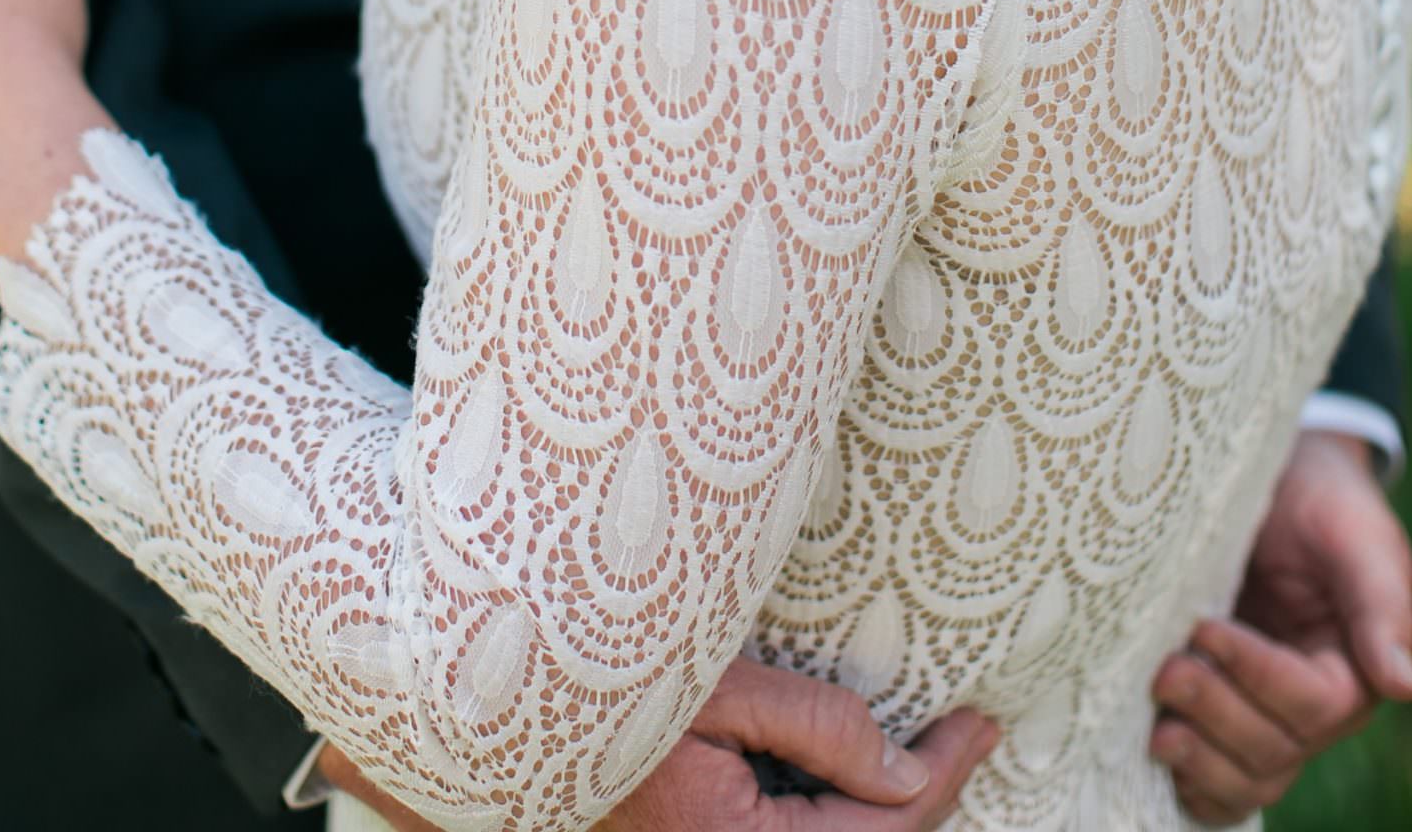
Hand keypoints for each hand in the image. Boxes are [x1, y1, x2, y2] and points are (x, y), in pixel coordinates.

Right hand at [320, 660, 994, 831]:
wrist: (501, 705)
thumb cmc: (603, 674)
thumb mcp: (717, 686)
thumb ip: (815, 727)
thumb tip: (910, 775)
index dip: (944, 778)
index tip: (983, 722)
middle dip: (925, 799)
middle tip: (970, 732)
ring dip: (880, 809)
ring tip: (928, 746)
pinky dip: (836, 809)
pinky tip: (857, 764)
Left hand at [1151, 432, 1411, 824]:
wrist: (1273, 482)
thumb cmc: (1319, 500)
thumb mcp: (1352, 535)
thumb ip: (1380, 605)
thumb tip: (1403, 682)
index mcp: (1352, 672)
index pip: (1311, 702)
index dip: (1256, 674)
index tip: (1204, 629)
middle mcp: (1312, 709)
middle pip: (1275, 749)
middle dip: (1218, 716)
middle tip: (1165, 672)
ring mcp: (1266, 716)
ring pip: (1248, 776)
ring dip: (1202, 763)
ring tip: (1156, 733)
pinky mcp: (1225, 711)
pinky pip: (1221, 780)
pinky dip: (1195, 786)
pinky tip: (1158, 762)